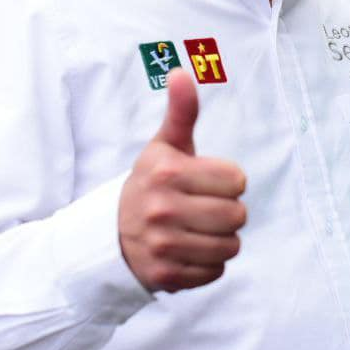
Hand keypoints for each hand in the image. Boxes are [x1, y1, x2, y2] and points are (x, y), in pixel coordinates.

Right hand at [119, 69, 246, 292]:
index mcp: (168, 172)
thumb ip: (181, 112)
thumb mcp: (164, 146)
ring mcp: (162, 245)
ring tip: (197, 230)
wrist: (111, 235)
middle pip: (237, 215)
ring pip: (230, 246)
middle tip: (203, 208)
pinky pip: (216, 271)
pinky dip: (208, 264)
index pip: (238, 181)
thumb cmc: (151, 183)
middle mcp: (162, 209)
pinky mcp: (165, 276)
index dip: (228, 182)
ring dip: (221, 240)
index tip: (204, 183)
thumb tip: (182, 72)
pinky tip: (188, 251)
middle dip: (227, 212)